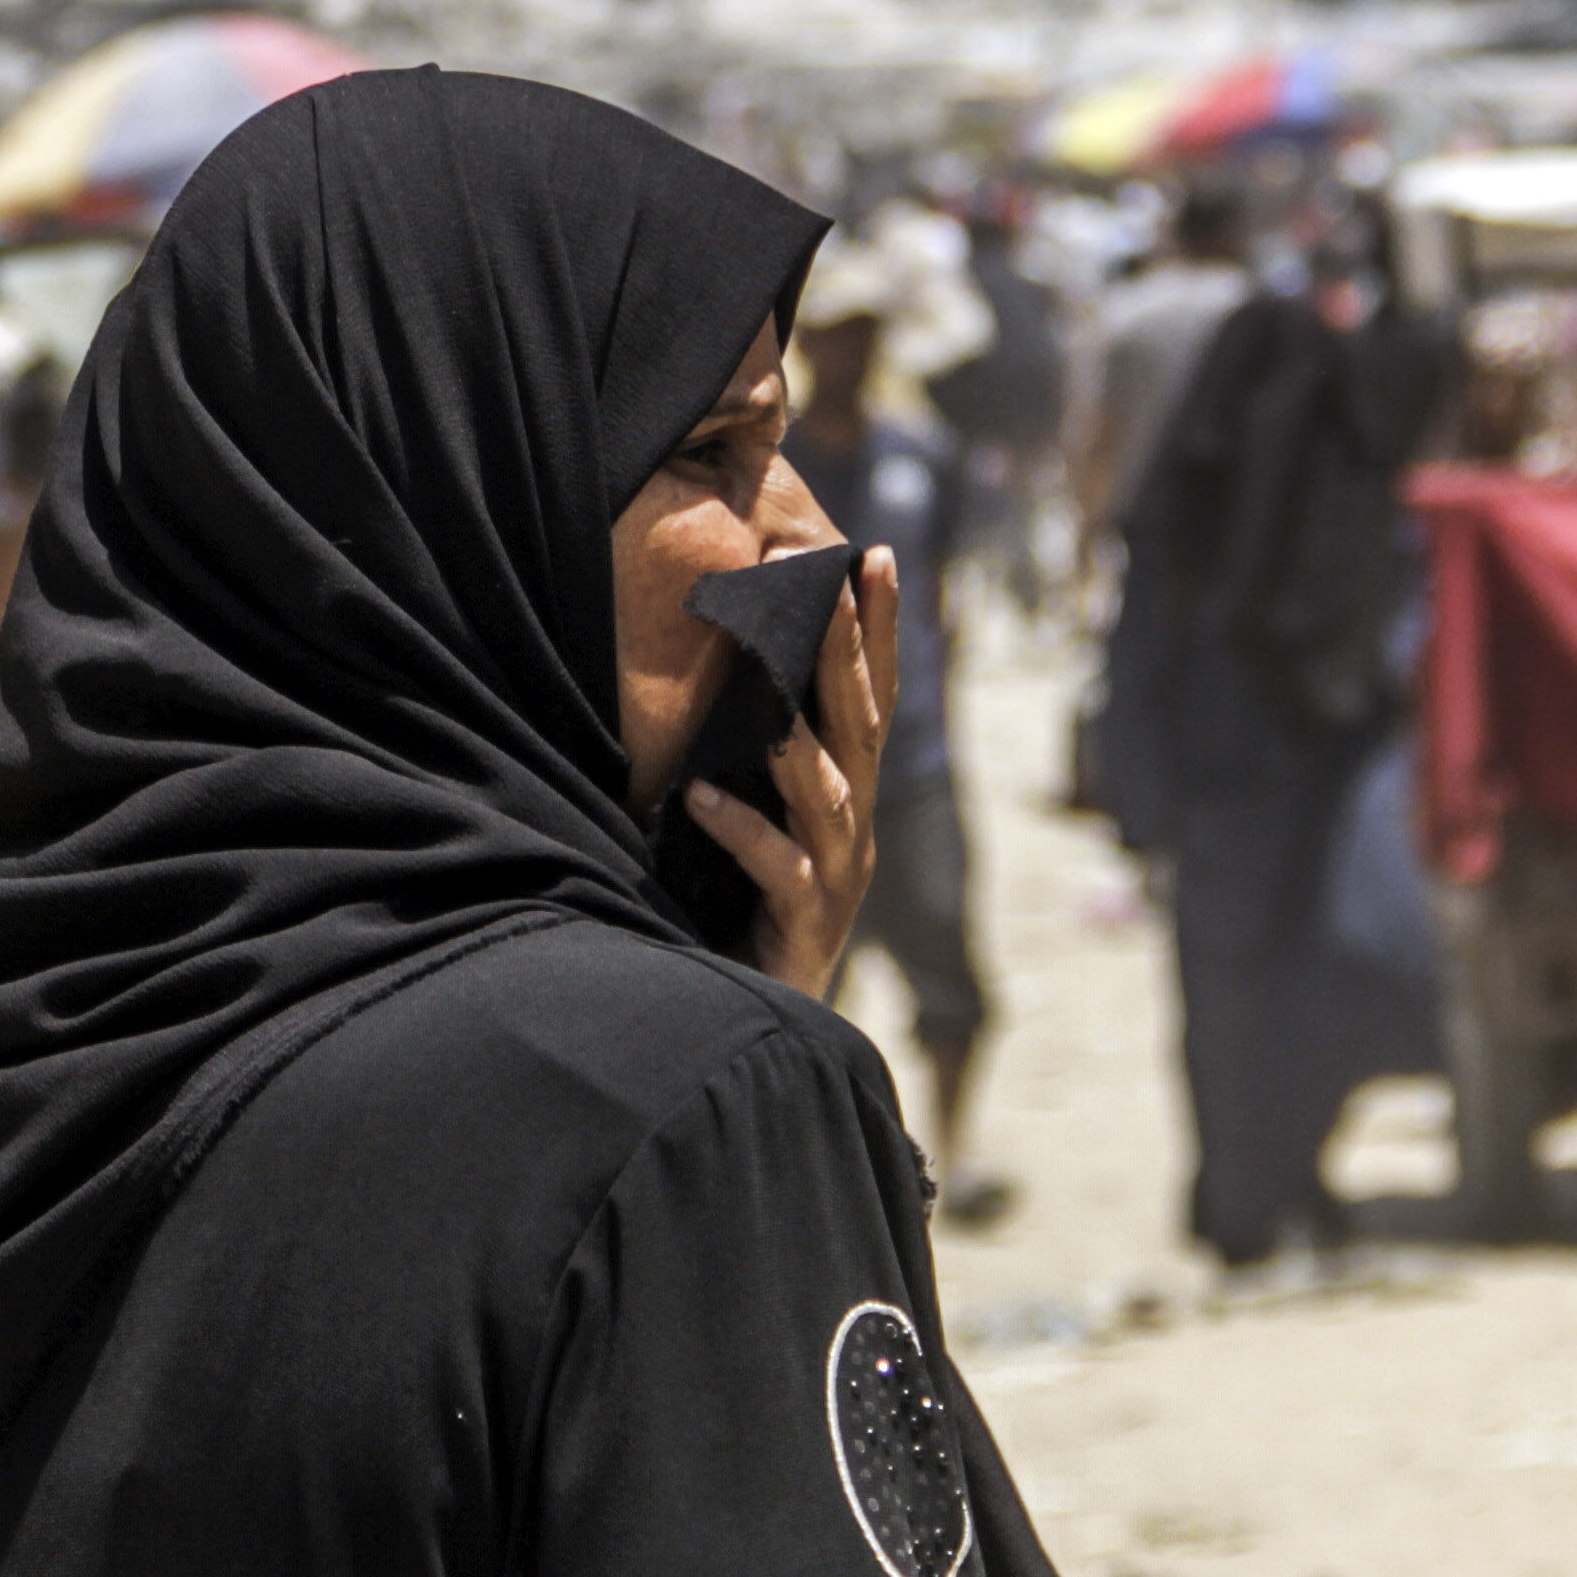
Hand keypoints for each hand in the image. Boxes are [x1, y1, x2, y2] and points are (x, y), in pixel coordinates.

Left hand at [688, 545, 890, 997]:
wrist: (758, 1022)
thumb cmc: (747, 910)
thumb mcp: (760, 818)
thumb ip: (757, 757)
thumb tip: (727, 670)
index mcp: (846, 794)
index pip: (871, 698)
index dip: (878, 630)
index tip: (877, 555)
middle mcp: (854, 827)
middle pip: (860, 725)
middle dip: (850, 650)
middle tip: (834, 580)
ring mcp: (837, 875)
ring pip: (830, 793)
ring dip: (800, 738)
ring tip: (766, 685)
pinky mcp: (807, 923)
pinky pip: (778, 868)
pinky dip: (741, 830)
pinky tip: (698, 799)